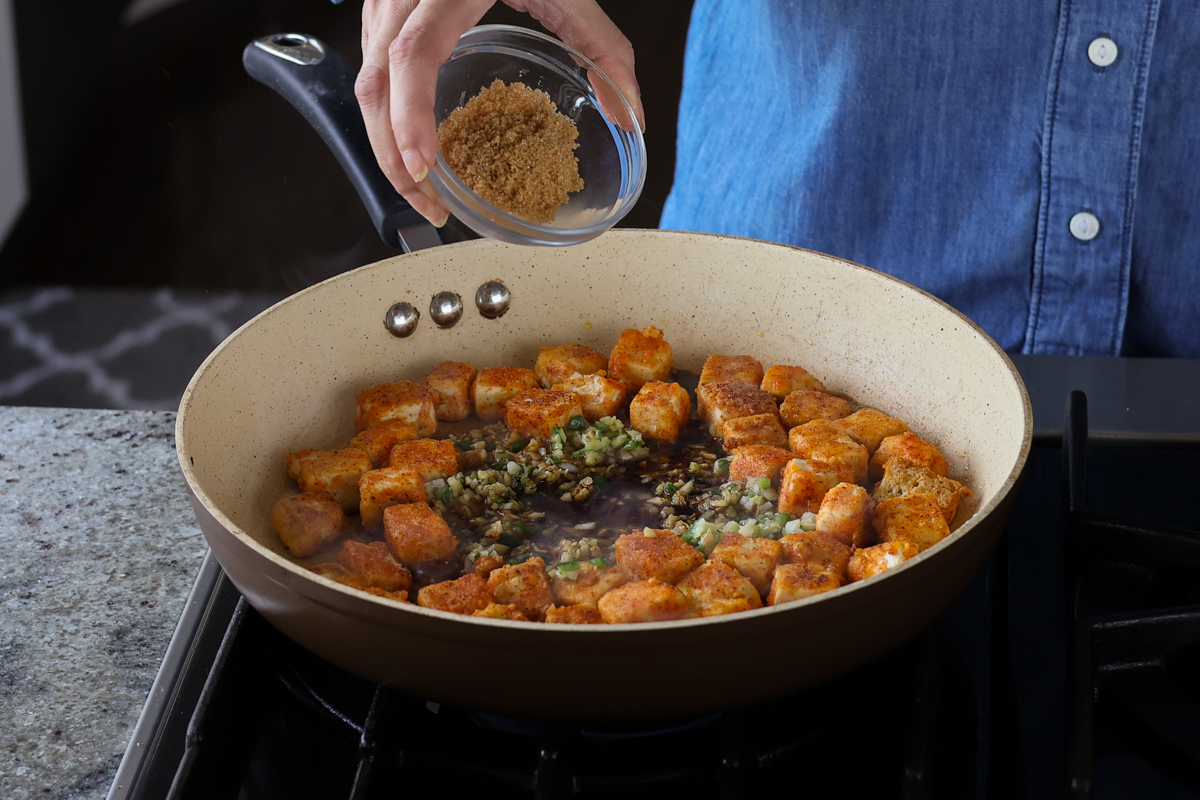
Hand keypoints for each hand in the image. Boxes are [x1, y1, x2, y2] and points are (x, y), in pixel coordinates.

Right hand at [356, 0, 644, 226]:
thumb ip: (606, 49)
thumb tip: (632, 114)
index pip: (411, 59)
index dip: (410, 119)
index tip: (424, 169)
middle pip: (373, 83)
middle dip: (392, 154)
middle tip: (428, 205)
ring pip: (363, 78)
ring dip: (384, 139)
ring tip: (423, 185)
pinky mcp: (383, 5)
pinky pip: (370, 63)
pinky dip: (386, 111)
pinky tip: (415, 141)